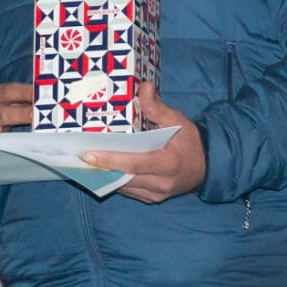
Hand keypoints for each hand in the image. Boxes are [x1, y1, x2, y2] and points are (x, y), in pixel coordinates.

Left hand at [82, 83, 206, 202]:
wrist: (208, 166)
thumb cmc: (191, 141)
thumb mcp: (178, 121)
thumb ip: (157, 108)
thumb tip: (144, 87)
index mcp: (168, 163)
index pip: (134, 163)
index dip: (110, 160)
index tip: (88, 154)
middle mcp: (161, 183)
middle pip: (124, 177)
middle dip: (100, 168)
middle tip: (78, 156)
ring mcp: (156, 194)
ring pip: (123, 187)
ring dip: (104, 175)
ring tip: (84, 162)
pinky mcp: (152, 199)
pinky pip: (129, 191)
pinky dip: (115, 180)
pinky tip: (101, 169)